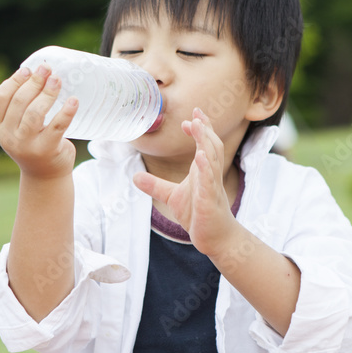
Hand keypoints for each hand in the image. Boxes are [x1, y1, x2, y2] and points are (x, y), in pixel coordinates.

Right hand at [0, 65, 77, 179]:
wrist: (45, 174)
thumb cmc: (33, 142)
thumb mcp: (18, 126)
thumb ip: (21, 105)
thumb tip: (37, 72)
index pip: (0, 97)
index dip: (14, 80)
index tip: (28, 69)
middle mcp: (9, 136)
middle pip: (19, 102)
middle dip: (34, 82)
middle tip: (47, 69)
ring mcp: (27, 145)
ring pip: (35, 113)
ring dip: (47, 93)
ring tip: (57, 80)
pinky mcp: (47, 150)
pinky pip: (57, 126)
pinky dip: (66, 111)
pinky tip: (73, 100)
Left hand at [132, 107, 239, 256]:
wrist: (216, 238)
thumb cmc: (198, 215)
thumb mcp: (172, 196)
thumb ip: (156, 185)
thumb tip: (135, 177)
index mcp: (202, 171)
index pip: (205, 144)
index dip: (201, 129)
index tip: (192, 116)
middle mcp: (210, 175)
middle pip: (211, 145)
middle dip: (205, 129)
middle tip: (197, 114)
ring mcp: (212, 187)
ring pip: (213, 159)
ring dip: (206, 141)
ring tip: (198, 126)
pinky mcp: (210, 201)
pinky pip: (209, 182)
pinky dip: (206, 168)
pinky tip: (199, 157)